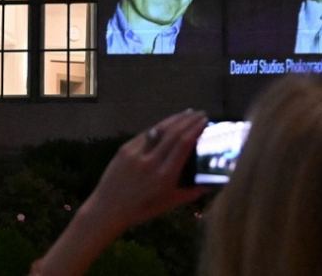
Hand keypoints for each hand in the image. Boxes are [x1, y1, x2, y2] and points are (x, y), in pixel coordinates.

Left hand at [31, 110, 208, 275]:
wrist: (109, 207)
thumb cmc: (142, 209)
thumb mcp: (170, 203)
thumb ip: (193, 192)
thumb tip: (213, 182)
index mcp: (165, 175)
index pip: (183, 145)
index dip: (195, 130)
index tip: (206, 121)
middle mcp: (150, 162)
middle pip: (173, 133)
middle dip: (188, 120)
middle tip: (201, 113)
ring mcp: (135, 153)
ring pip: (158, 130)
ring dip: (174, 119)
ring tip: (187, 113)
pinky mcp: (124, 149)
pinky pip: (145, 135)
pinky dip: (158, 127)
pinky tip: (167, 123)